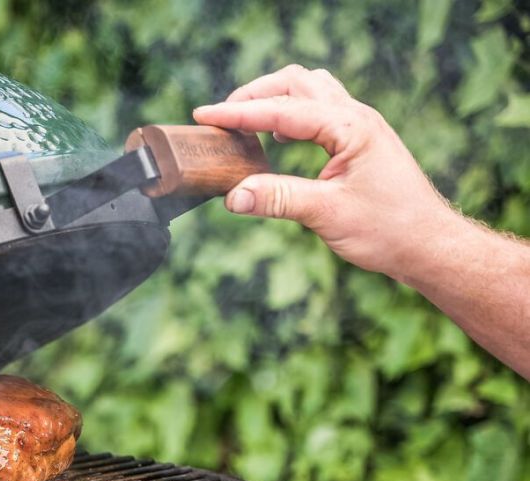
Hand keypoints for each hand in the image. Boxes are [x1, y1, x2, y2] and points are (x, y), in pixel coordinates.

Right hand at [192, 64, 460, 282]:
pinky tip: (278, 138)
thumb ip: (277, 199)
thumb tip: (232, 195)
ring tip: (245, 122)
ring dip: (275, 99)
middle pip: (296, 83)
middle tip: (222, 117)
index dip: (239, 113)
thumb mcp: (326, 215)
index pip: (283, 110)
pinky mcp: (361, 141)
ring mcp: (361, 126)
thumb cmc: (388, 230)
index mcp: (350, 127)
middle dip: (255, 94)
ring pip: (310, 90)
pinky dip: (292, 114)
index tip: (204, 115)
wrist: (429, 245)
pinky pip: (321, 110)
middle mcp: (357, 117)